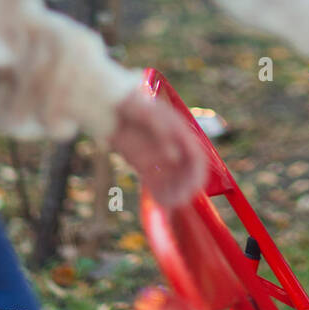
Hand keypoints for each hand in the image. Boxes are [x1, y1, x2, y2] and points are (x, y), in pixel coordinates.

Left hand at [110, 90, 207, 208]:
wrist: (110, 107)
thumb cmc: (133, 105)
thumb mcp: (150, 114)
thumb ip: (162, 132)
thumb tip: (174, 156)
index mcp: (180, 132)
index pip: (197, 155)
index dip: (198, 171)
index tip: (196, 185)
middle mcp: (172, 145)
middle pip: (187, 170)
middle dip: (187, 185)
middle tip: (183, 199)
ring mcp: (158, 155)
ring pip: (172, 178)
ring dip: (175, 191)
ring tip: (173, 204)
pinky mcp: (143, 163)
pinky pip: (155, 182)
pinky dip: (160, 192)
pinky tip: (162, 202)